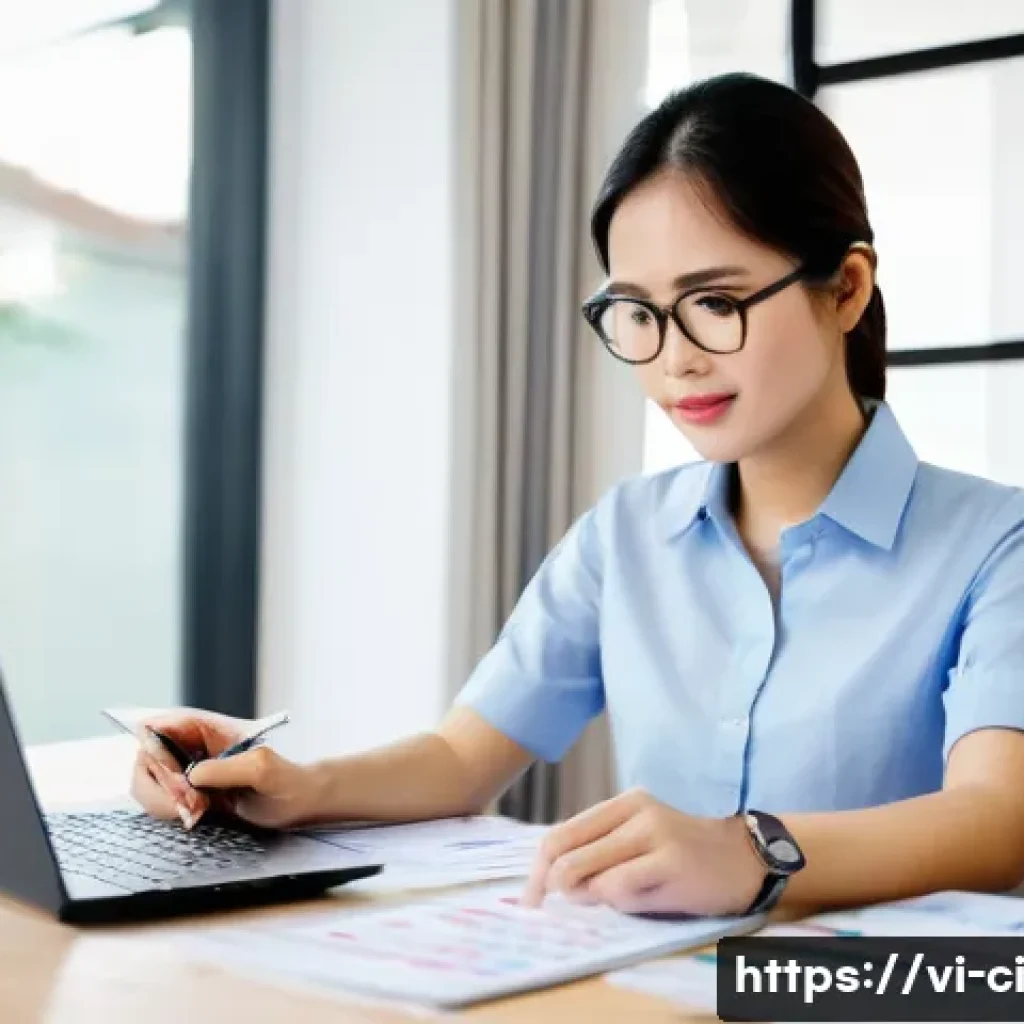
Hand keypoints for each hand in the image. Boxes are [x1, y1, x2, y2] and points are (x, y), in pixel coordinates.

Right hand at [130, 709, 320, 830]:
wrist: (296, 802)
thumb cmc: (286, 779)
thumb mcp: (262, 769)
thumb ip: (226, 768)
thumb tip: (190, 775)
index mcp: (204, 726)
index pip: (155, 727)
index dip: (156, 752)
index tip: (179, 778)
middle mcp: (187, 744)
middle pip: (144, 758)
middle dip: (161, 786)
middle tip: (192, 804)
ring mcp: (182, 769)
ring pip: (145, 783)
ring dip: (164, 803)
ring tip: (198, 812)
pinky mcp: (183, 794)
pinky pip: (157, 802)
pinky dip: (169, 813)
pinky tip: (195, 817)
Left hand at [522, 788, 765, 915]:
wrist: (745, 859)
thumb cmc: (684, 857)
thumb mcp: (637, 846)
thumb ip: (599, 857)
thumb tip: (556, 885)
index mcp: (622, 804)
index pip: (560, 834)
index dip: (538, 870)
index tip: (533, 898)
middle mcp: (634, 811)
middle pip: (565, 852)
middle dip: (552, 887)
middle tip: (558, 907)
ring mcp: (653, 833)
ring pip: (587, 873)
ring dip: (591, 896)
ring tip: (624, 896)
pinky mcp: (670, 862)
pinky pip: (618, 889)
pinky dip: (618, 903)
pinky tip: (644, 899)